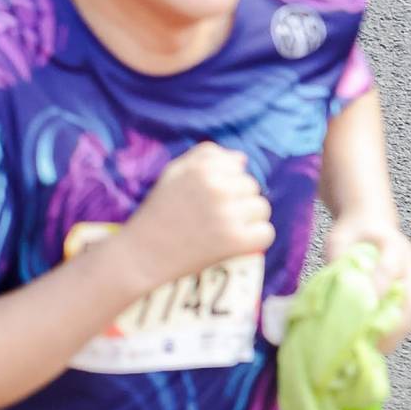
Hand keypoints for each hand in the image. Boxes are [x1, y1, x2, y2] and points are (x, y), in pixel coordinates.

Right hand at [123, 144, 275, 289]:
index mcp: (201, 168)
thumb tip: (242, 159)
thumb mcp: (174, 172)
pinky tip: (237, 242)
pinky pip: (266, 233)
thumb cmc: (159, 210)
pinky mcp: (235, 242)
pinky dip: (256, 239)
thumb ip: (206, 156)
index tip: (213, 197)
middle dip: (240, 199)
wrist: (144, 253)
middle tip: (218, 215)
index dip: (228, 181)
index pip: (238, 166)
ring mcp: (227, 215)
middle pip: (252, 186)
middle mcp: (216, 188)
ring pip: (262, 208)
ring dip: (250, 218)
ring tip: (228, 227)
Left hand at [322, 218, 410, 350]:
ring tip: (378, 349)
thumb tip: (332, 288)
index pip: (390, 268)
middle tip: (376, 344)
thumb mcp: (339, 237)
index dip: (379, 287)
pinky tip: (382, 341)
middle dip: (396, 325)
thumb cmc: (353, 231)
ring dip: (399, 332)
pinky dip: (399, 330)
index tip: (365, 305)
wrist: (372, 220)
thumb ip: (337, 257)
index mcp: (392, 244)